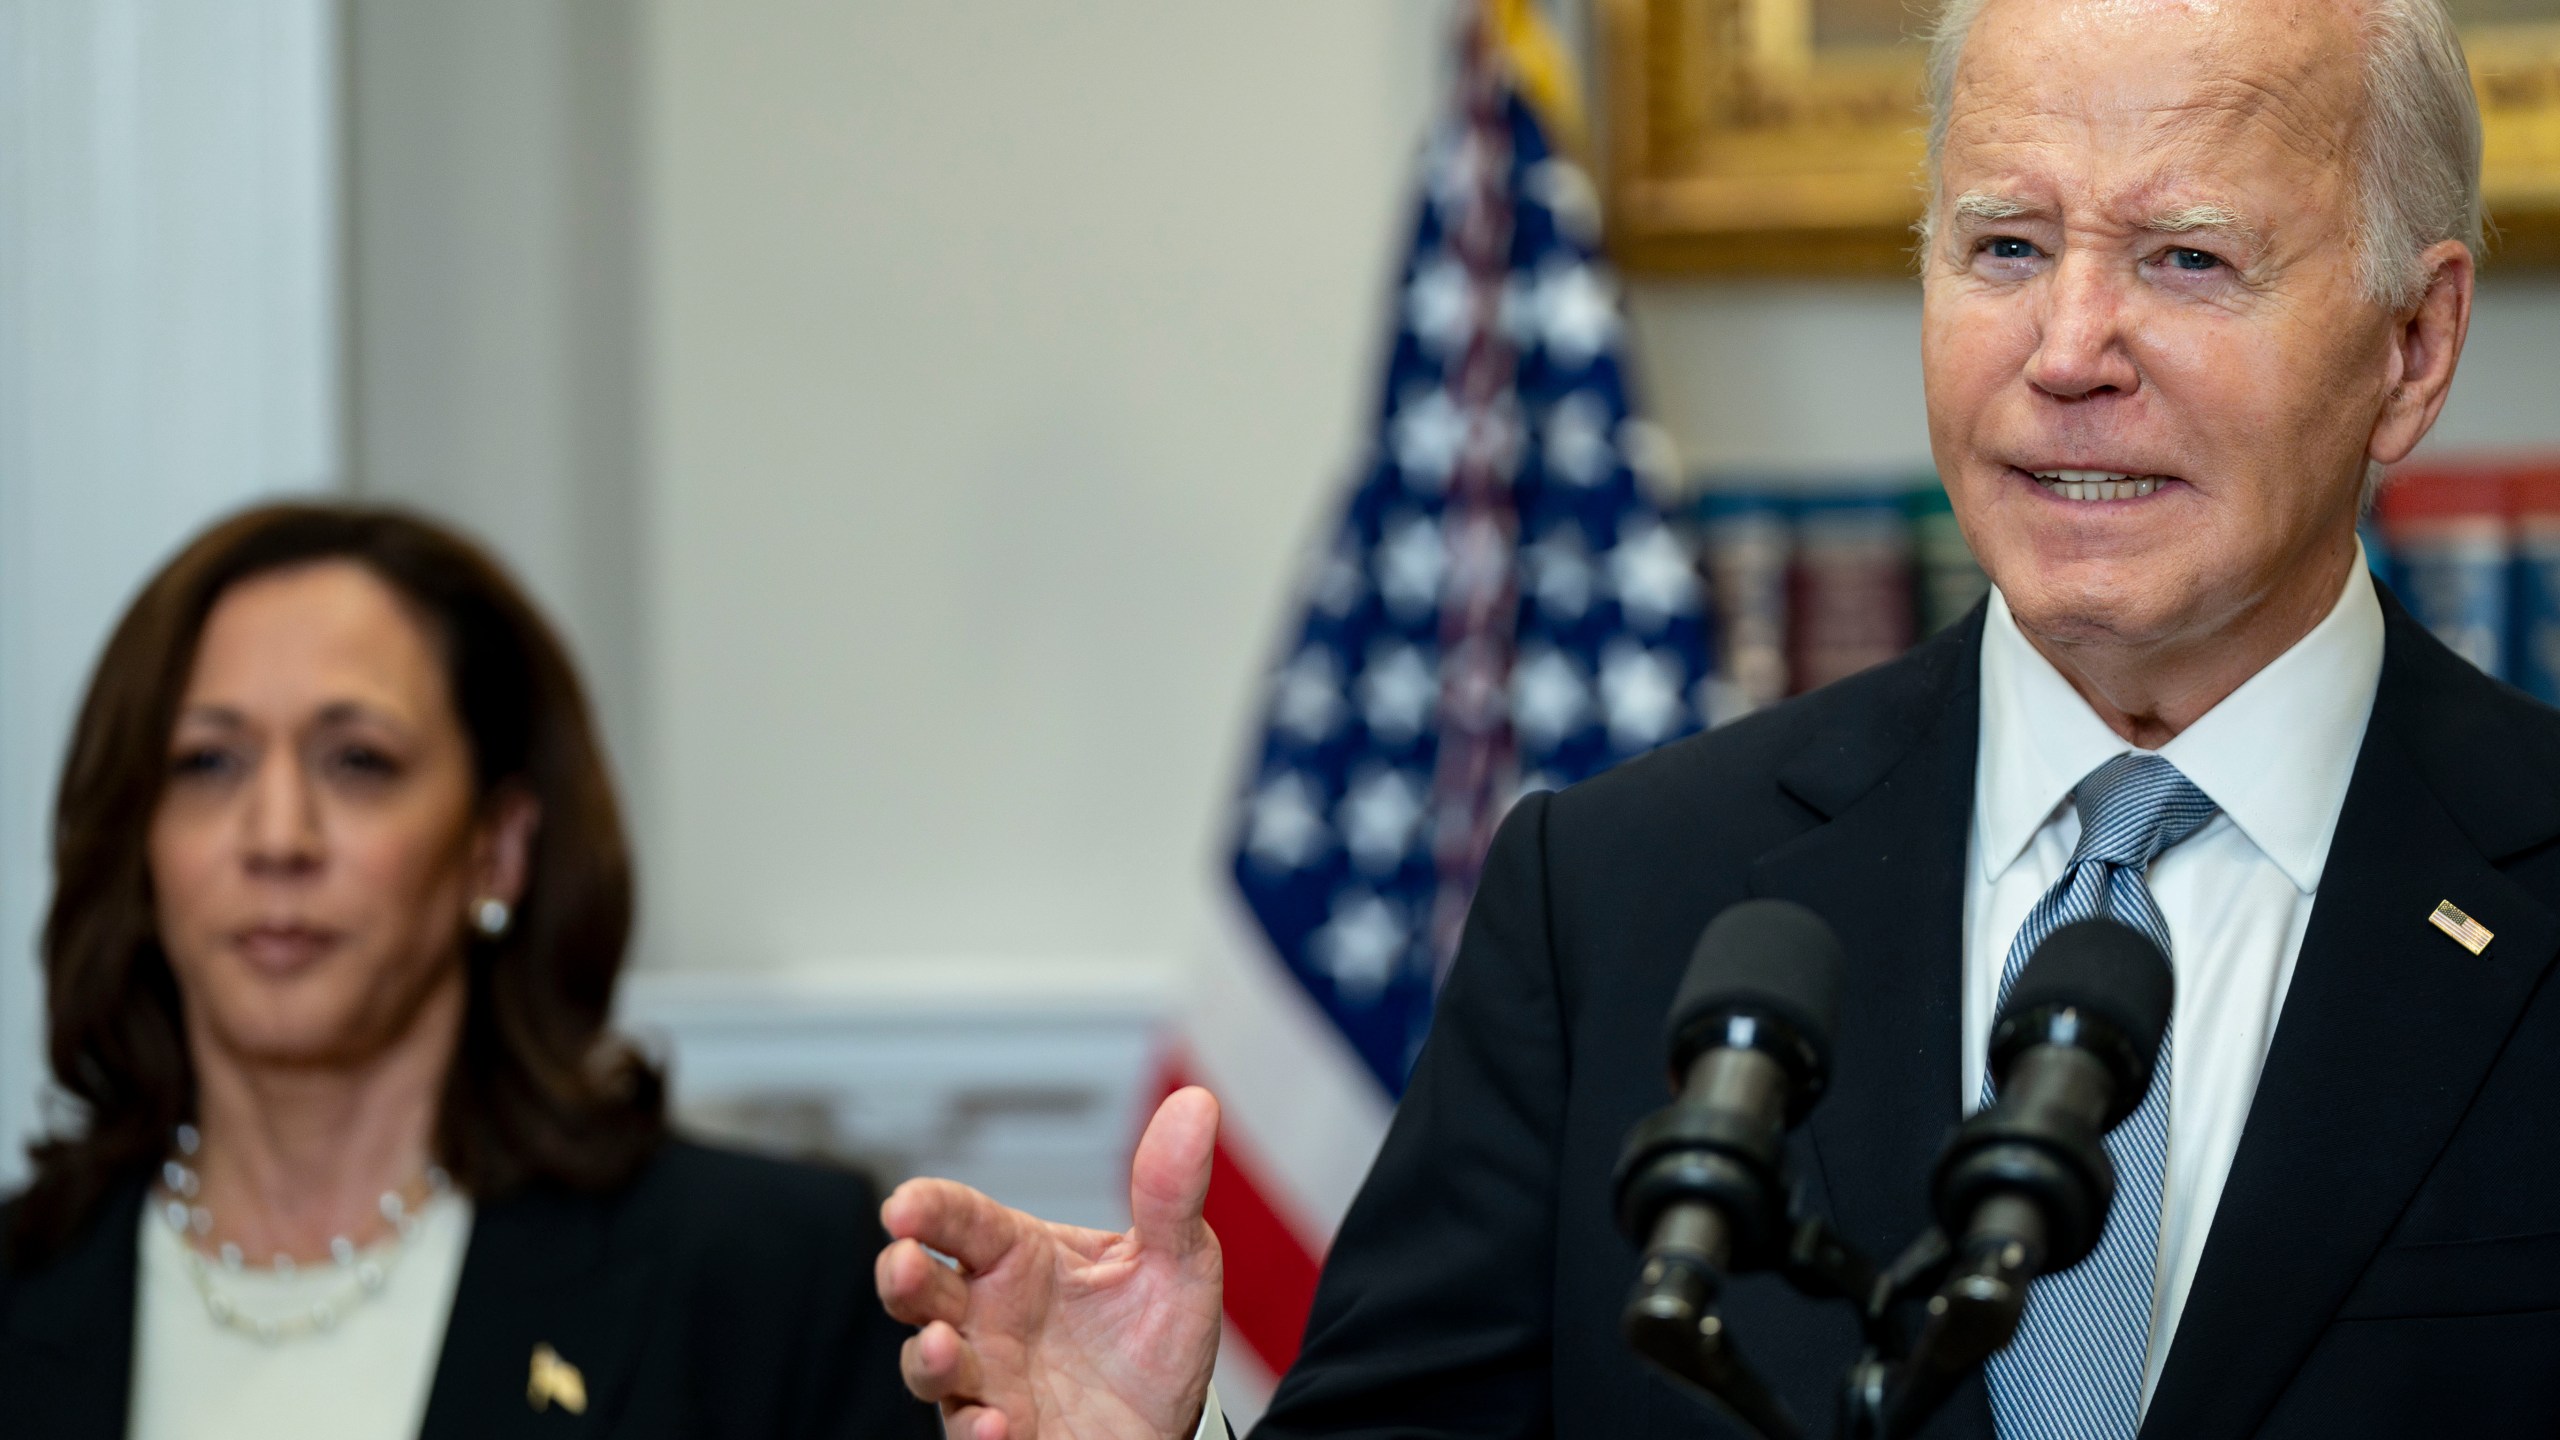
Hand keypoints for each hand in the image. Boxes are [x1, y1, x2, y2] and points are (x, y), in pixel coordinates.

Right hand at [878, 1086, 1224, 1439]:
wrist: (1175, 1425)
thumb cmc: (1157, 1339)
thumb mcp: (1178, 1260)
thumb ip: (1172, 1191)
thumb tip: (1196, 1104)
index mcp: (1020, 1257)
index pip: (962, 1219)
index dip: (928, 1208)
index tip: (904, 1207)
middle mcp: (988, 1315)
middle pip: (920, 1288)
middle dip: (902, 1276)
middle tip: (907, 1265)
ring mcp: (986, 1378)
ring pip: (929, 1364)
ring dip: (927, 1358)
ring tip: (943, 1348)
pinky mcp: (1001, 1434)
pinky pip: (970, 1432)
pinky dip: (977, 1429)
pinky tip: (997, 1426)